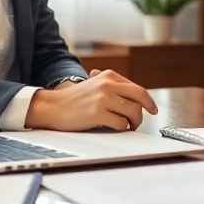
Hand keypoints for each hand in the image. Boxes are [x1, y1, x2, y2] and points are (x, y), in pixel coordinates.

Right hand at [26, 69, 157, 131]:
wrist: (52, 106)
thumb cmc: (73, 99)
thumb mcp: (94, 84)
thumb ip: (113, 87)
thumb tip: (135, 97)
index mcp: (109, 76)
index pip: (137, 88)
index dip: (147, 100)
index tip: (152, 108)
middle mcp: (108, 84)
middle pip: (140, 96)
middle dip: (148, 109)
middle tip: (147, 117)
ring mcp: (103, 98)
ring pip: (133, 111)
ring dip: (134, 122)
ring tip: (128, 126)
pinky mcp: (97, 113)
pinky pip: (121, 124)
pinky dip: (121, 128)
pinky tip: (114, 128)